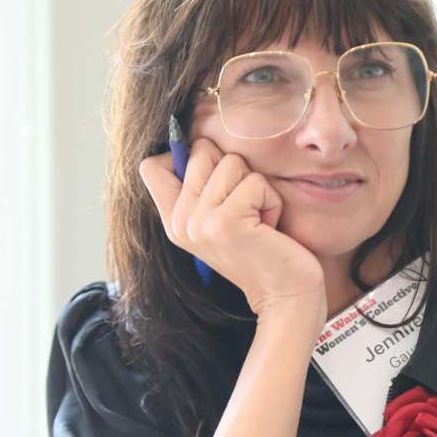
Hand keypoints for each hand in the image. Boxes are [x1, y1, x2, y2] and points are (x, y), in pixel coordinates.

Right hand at [139, 138, 325, 325]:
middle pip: (200, 150)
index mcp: (173, 221)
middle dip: (234, 170)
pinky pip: (255, 182)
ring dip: (256, 187)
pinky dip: (271, 200)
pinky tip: (269, 228)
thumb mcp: (221, 219)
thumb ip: (202, 188)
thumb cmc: (263, 250)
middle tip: (245, 209)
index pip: (151, 166)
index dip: (185, 157)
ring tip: (258, 221)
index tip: (214, 183)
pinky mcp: (227, 223)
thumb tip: (197, 141)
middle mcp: (180, 222)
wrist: (286, 295)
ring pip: (231, 162)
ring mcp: (200, 223)